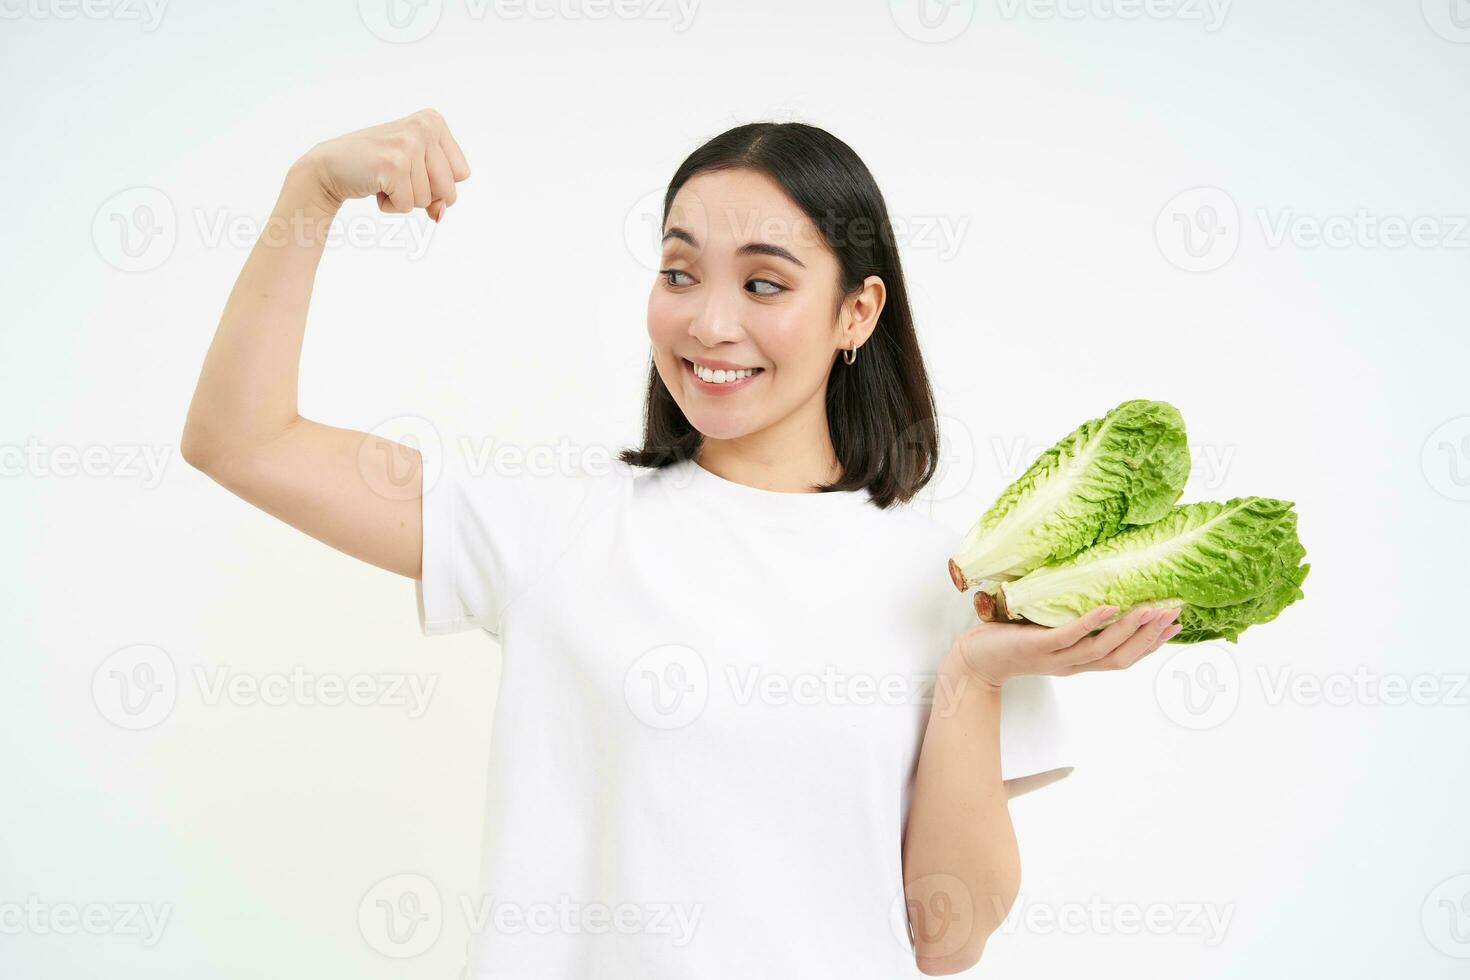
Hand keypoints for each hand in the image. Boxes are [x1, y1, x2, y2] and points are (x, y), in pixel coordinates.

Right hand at [294, 108, 470, 220]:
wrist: (330, 165)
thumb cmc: (377, 168)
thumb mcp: (417, 173)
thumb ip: (439, 194)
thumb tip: (439, 215)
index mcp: (433, 121)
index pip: (462, 174)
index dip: (438, 184)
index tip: (413, 170)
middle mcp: (424, 127)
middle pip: (450, 190)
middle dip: (423, 195)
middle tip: (396, 176)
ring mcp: (409, 144)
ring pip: (426, 201)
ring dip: (403, 199)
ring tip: (384, 178)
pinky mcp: (393, 165)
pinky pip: (406, 207)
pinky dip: (389, 205)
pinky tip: (375, 185)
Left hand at [948, 604, 1182, 689]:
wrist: (975, 660)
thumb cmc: (1011, 641)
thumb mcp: (1050, 633)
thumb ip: (1073, 623)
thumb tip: (1097, 594)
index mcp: (1079, 662)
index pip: (1125, 658)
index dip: (1151, 644)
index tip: (1175, 624)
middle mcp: (1072, 664)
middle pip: (1121, 657)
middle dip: (1149, 637)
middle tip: (1173, 613)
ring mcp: (1056, 657)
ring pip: (1101, 649)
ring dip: (1129, 629)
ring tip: (1150, 609)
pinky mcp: (1037, 646)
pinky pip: (1069, 635)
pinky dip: (1091, 623)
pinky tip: (1109, 607)